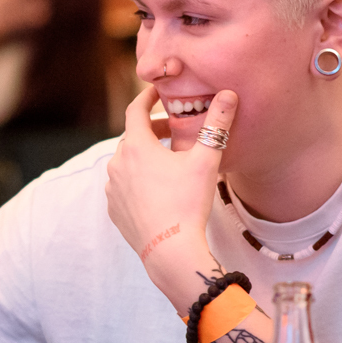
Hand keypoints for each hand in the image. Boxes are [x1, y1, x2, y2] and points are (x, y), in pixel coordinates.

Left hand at [105, 86, 233, 312]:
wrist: (170, 251)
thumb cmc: (188, 203)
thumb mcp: (206, 160)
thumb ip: (217, 125)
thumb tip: (229, 94)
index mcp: (136, 147)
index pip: (135, 110)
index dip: (147, 97)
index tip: (159, 92)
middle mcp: (117, 164)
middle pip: (133, 137)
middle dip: (153, 129)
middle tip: (175, 129)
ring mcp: (112, 188)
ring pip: (127, 162)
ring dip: (145, 155)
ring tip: (168, 159)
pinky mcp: (114, 209)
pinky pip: (123, 185)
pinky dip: (137, 179)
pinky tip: (157, 187)